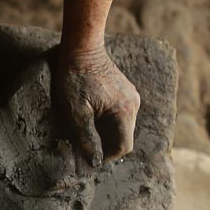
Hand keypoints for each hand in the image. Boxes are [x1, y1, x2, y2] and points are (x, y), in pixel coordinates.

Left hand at [53, 46, 139, 166]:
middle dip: (105, 146)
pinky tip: (89, 118)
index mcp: (125, 111)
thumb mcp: (76, 111)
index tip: (89, 160)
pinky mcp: (124, 90)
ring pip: (121, 126)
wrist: (81, 48)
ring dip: (105, 133)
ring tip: (84, 134)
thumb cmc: (76, 78)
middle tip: (83, 149)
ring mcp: (131, 96)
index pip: (124, 146)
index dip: (106, 157)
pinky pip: (118, 114)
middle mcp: (133, 104)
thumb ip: (86, 137)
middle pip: (123, 137)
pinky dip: (106, 121)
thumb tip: (93, 161)